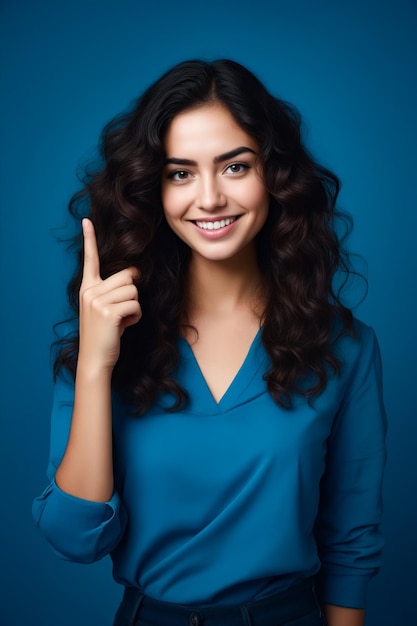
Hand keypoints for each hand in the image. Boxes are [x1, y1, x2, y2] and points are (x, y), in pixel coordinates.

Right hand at [78, 218, 140, 371]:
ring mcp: (97, 301)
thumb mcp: (103, 309)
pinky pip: (135, 305)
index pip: (90, 260)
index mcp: (87, 288)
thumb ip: (112, 292)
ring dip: (134, 307)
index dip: (89, 239)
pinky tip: (124, 326)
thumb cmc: (104, 334)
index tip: (87, 221)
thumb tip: (132, 275)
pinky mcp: (108, 312)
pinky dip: (135, 317)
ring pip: (133, 291)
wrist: (95, 359)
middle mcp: (90, 291)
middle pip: (127, 276)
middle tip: (121, 311)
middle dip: (132, 293)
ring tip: (121, 320)